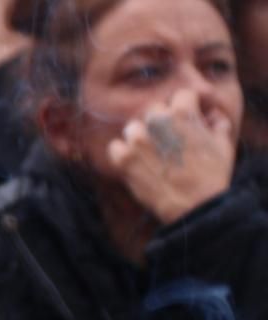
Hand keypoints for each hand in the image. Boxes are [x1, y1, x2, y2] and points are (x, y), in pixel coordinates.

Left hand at [108, 89, 235, 224]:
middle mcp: (158, 122)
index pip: (181, 95)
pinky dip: (122, 153)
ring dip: (141, 136)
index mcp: (183, 112)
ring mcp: (138, 141)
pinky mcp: (124, 160)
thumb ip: (217, 122)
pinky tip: (135, 162)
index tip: (188, 119)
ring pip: (133, 127)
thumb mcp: (223, 143)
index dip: (187, 107)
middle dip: (163, 122)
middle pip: (154, 110)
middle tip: (170, 140)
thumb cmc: (212, 175)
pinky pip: (115, 147)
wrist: (196, 206)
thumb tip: (210, 115)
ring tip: (152, 152)